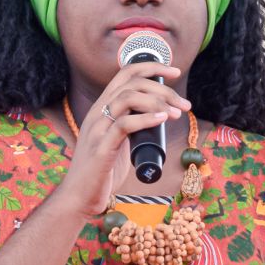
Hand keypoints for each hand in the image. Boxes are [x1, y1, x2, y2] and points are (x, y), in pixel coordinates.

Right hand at [51, 61, 190, 216]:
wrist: (80, 197)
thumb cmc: (102, 172)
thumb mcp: (118, 141)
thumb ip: (131, 127)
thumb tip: (157, 118)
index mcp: (102, 108)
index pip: (125, 74)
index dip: (152, 67)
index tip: (175, 71)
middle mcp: (97, 113)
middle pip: (130, 83)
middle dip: (163, 88)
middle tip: (184, 104)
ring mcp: (97, 129)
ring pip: (127, 98)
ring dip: (157, 102)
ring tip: (177, 113)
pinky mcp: (101, 148)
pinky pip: (124, 125)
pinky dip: (146, 119)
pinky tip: (162, 119)